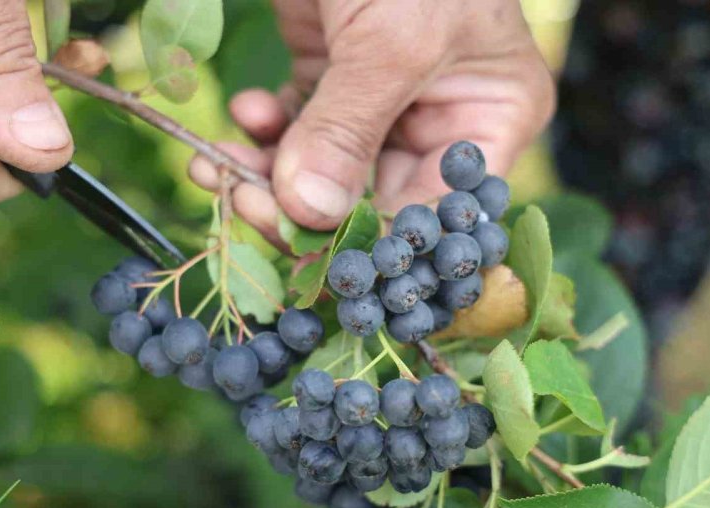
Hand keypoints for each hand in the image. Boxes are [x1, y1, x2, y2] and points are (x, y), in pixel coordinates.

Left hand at [189, 0, 554, 243]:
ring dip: (267, 175)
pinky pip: (296, 128)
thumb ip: (351, 130)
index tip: (313, 264)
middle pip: (372, 201)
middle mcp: (441, 118)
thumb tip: (310, 214)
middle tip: (245, 205)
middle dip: (304, 209)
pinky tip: (243, 113)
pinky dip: (263, 129)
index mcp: (489, 118)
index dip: (379, 247)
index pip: (437, 213)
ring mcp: (383, 99)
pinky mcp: (334, 73)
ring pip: (324, 171)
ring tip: (219, 166)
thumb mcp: (392, 40)